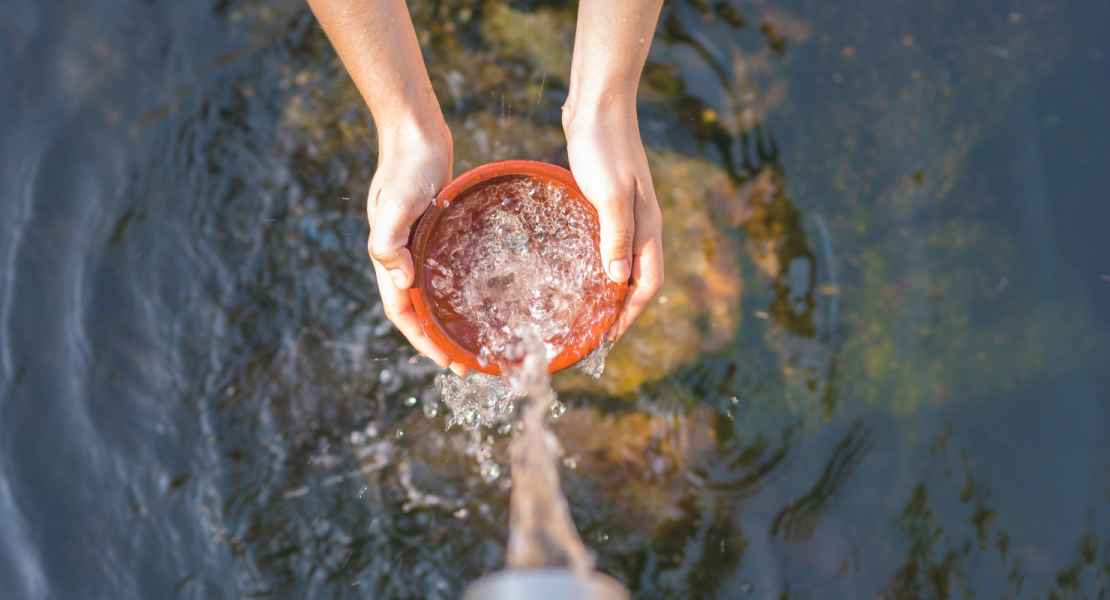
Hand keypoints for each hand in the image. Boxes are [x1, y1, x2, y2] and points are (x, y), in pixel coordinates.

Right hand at [367, 121, 468, 375]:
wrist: (415, 134)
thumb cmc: (406, 167)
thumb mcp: (395, 204)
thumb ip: (389, 242)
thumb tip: (401, 282)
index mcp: (389, 257)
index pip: (403, 313)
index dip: (423, 340)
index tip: (447, 362)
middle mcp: (402, 257)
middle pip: (418, 311)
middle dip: (438, 340)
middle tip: (468, 363)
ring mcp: (418, 246)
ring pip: (431, 294)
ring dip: (448, 320)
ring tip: (474, 339)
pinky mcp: (434, 233)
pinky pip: (444, 272)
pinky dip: (456, 291)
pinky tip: (478, 296)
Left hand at [563, 104, 663, 339]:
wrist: (598, 105)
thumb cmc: (603, 147)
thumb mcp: (609, 194)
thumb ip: (616, 236)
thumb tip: (618, 281)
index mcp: (647, 227)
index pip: (648, 283)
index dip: (630, 313)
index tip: (609, 337)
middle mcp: (642, 225)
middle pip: (638, 278)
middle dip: (622, 309)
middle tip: (594, 332)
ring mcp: (626, 213)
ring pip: (623, 262)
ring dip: (610, 289)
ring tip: (586, 310)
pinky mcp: (608, 202)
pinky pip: (608, 243)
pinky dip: (598, 263)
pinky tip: (577, 268)